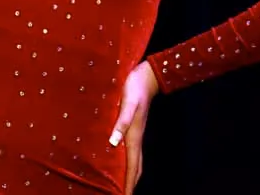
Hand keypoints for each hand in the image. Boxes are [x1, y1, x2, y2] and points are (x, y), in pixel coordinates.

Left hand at [109, 60, 158, 193]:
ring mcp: (135, 133)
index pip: (132, 167)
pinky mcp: (132, 126)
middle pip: (134, 168)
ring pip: (133, 160)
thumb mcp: (126, 104)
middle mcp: (135, 138)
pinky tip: (119, 160)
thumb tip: (114, 143)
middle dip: (130, 184)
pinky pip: (130, 150)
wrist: (145, 76)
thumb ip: (121, 122)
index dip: (129, 184)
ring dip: (129, 174)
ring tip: (121, 186)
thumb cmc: (134, 88)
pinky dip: (126, 161)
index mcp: (133, 136)